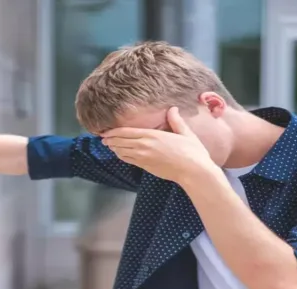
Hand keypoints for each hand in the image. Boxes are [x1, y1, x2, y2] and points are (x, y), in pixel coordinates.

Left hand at [101, 107, 219, 185]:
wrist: (193, 172)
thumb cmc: (192, 152)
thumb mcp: (185, 133)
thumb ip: (176, 121)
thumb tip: (173, 109)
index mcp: (152, 135)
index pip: (127, 132)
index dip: (114, 131)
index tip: (106, 130)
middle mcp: (144, 146)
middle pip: (121, 141)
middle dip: (110, 139)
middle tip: (102, 137)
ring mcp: (144, 158)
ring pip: (122, 151)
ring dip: (114, 147)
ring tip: (108, 144)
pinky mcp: (146, 167)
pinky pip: (128, 160)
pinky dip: (121, 156)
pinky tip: (119, 153)